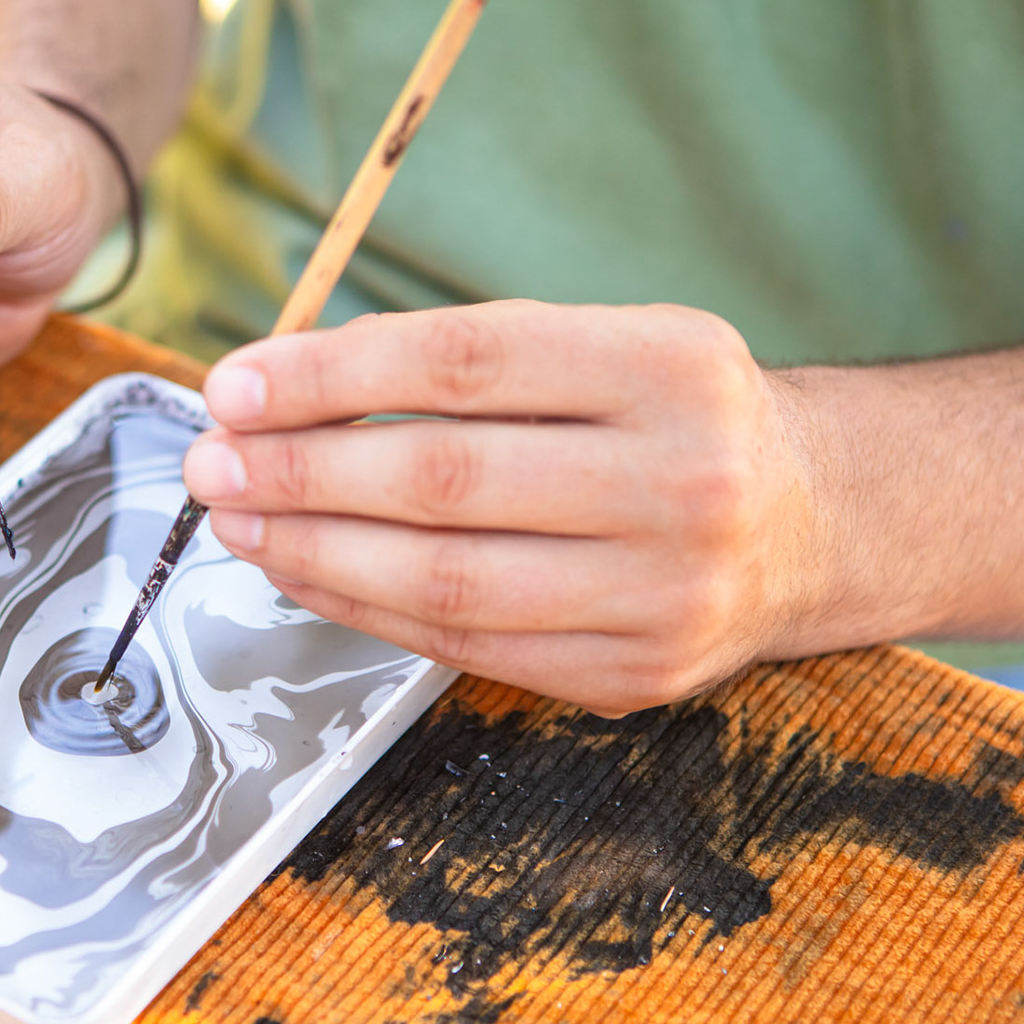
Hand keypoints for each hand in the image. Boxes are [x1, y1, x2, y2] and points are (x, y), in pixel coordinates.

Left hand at [183, 301, 822, 715]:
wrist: (810, 526)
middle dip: (301, 472)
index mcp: (672, 366)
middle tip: (213, 464)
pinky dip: (366, 609)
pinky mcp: (632, 677)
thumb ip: (468, 362)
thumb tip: (288, 390)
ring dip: (315, 551)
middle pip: (445, 477)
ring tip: (241, 522)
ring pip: (445, 578)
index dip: (331, 376)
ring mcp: (664, 593)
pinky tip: (305, 574)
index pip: (465, 361)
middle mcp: (684, 480)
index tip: (235, 386)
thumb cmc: (670, 421)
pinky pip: (465, 645)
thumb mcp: (605, 346)